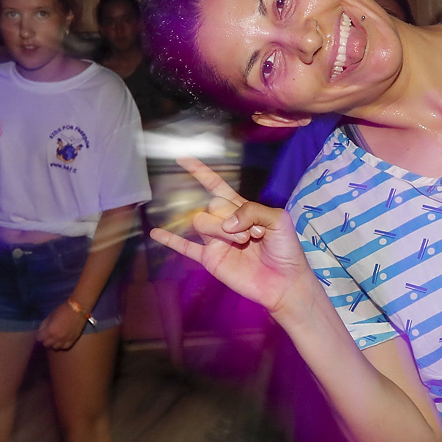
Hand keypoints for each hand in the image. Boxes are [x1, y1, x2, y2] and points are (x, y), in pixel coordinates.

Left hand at [37, 302, 88, 350]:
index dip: (39, 335)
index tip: (41, 333)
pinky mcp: (72, 341)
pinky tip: (62, 340)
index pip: (39, 338)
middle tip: (48, 334)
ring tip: (55, 337)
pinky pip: (64, 347)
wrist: (78, 309)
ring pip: (55, 347)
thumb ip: (44, 325)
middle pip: (46, 344)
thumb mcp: (50, 316)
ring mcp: (65, 341)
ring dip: (53, 343)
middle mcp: (57, 338)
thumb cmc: (63, 310)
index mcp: (50, 331)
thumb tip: (40, 331)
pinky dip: (62, 345)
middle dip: (45, 339)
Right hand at [147, 157, 312, 315]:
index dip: (200, 172)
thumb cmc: (286, 249)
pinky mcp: (211, 260)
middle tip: (255, 232)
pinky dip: (170, 240)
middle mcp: (225, 222)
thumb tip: (225, 223)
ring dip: (221, 229)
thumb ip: (252, 210)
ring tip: (243, 242)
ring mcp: (216, 241)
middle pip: (212, 205)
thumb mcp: (278, 219)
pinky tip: (156, 233)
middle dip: (233, 216)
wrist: (284, 282)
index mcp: (241, 208)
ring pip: (202, 222)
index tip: (183, 159)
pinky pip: (186, 247)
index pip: (216, 186)